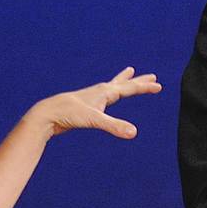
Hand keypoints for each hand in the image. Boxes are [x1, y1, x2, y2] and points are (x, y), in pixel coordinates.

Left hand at [28, 68, 160, 139]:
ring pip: (113, 87)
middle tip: (152, 76)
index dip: (144, 87)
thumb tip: (134, 133)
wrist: (47, 114)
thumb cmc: (69, 114)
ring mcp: (92, 98)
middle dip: (138, 81)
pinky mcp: (86, 106)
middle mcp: (99, 92)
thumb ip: (114, 126)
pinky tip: (108, 97)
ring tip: (129, 73)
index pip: (130, 88)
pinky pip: (104, 96)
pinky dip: (111, 93)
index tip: (159, 85)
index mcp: (104, 92)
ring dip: (123, 81)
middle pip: (123, 83)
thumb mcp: (94, 120)